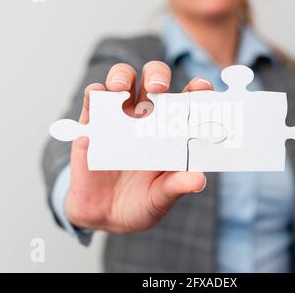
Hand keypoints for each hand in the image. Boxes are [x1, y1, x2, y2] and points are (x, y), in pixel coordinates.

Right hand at [65, 61, 212, 232]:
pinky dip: (94, 93)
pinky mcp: (92, 126)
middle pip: (153, 81)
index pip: (187, 101)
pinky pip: (93, 100)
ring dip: (121, 76)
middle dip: (157, 76)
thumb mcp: (161, 198)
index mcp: (171, 131)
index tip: (201, 87)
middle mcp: (147, 118)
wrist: (105, 218)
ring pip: (122, 80)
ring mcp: (119, 118)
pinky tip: (98, 96)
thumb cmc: (141, 203)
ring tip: (120, 88)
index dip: (196, 89)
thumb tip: (198, 179)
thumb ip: (177, 186)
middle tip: (158, 89)